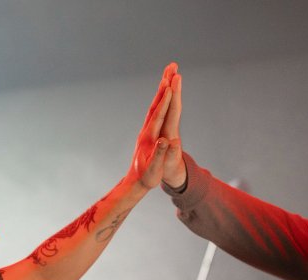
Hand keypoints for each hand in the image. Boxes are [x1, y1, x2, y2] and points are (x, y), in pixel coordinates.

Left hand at [129, 63, 181, 190]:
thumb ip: (160, 154)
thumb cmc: (147, 177)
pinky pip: (155, 112)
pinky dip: (160, 100)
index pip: (158, 115)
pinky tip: (164, 94)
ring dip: (162, 90)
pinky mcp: (148, 133)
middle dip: (164, 86)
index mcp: (149, 137)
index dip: (165, 100)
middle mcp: (146, 130)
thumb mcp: (154, 169)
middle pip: (156, 104)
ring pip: (154, 106)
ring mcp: (146, 131)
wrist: (136, 182)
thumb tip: (165, 140)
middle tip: (171, 68)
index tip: (171, 85)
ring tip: (168, 74)